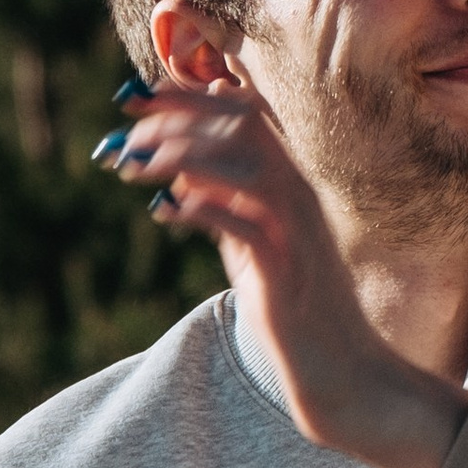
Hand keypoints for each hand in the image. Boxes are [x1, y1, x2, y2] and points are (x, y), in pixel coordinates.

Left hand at [101, 78, 465, 467]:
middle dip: (178, 117)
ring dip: (182, 156)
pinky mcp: (288, 269)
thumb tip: (181, 166)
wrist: (341, 371)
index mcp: (289, 181)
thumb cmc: (292, 305)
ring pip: (246, 164)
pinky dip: (201, 208)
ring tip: (132, 166)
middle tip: (126, 134)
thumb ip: (223, 202)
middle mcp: (298, 194)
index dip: (188, 96)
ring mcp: (297, 229)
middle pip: (244, 125)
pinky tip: (163, 211)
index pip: (243, 112)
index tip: (136, 96)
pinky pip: (245, 223)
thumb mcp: (250, 243)